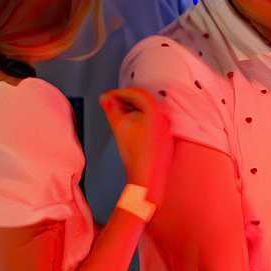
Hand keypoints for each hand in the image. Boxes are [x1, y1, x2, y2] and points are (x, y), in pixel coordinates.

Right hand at [97, 88, 172, 205]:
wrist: (147, 177)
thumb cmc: (137, 154)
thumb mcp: (119, 126)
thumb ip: (111, 109)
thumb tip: (105, 99)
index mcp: (155, 110)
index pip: (136, 93)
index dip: (119, 93)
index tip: (107, 97)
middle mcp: (164, 116)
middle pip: (143, 101)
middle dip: (125, 100)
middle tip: (110, 104)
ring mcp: (166, 128)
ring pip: (147, 112)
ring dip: (132, 110)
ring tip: (118, 115)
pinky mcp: (164, 138)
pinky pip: (151, 122)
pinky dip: (140, 120)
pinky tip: (130, 127)